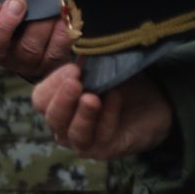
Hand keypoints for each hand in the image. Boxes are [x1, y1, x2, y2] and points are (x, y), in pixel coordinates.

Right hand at [0, 0, 73, 78]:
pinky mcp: (48, 63)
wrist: (52, 21)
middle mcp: (1, 50)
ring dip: (39, 25)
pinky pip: (53, 52)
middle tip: (18, 2)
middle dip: (5, 24)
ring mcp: (24, 60)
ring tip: (49, 8)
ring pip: (28, 49)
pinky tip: (64, 18)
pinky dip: (60, 34)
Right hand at [32, 63, 173, 159]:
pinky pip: (102, 136)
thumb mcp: (102, 68)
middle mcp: (65, 126)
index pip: (41, 99)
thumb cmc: (119, 83)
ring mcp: (83, 141)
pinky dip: (108, 116)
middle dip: (62, 99)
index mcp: (58, 103)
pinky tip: (115, 98)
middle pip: (52, 117)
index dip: (53, 84)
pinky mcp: (105, 150)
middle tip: (75, 83)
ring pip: (73, 133)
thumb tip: (79, 44)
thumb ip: (87, 62)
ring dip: (82, 114)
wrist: (153, 103)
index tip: (73, 69)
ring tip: (92, 98)